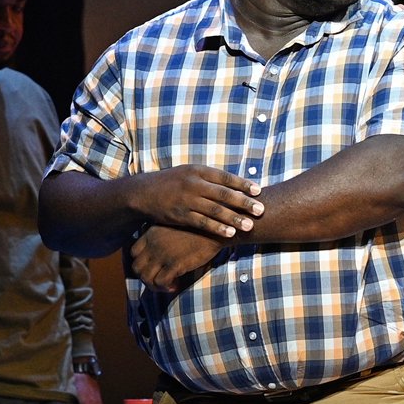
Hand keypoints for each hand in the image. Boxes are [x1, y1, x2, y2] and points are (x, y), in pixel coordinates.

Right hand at [129, 165, 261, 237]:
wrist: (143, 193)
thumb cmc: (171, 183)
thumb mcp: (189, 172)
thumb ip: (209, 178)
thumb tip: (235, 183)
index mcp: (198, 170)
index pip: (225, 177)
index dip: (242, 184)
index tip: (259, 190)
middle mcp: (193, 184)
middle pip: (223, 194)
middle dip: (243, 202)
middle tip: (261, 210)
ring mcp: (187, 200)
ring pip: (215, 210)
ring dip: (234, 218)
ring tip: (249, 225)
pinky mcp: (180, 215)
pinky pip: (202, 223)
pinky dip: (217, 228)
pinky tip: (230, 233)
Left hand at [129, 225, 222, 289]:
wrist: (214, 230)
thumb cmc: (196, 228)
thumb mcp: (172, 225)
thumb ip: (160, 236)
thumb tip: (156, 250)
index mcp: (151, 234)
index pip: (133, 252)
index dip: (141, 263)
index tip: (152, 268)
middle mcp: (153, 244)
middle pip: (136, 267)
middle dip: (146, 277)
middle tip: (158, 280)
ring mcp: (163, 255)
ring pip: (146, 278)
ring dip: (154, 286)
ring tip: (167, 286)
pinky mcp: (175, 264)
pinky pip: (160, 282)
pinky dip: (165, 288)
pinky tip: (175, 285)